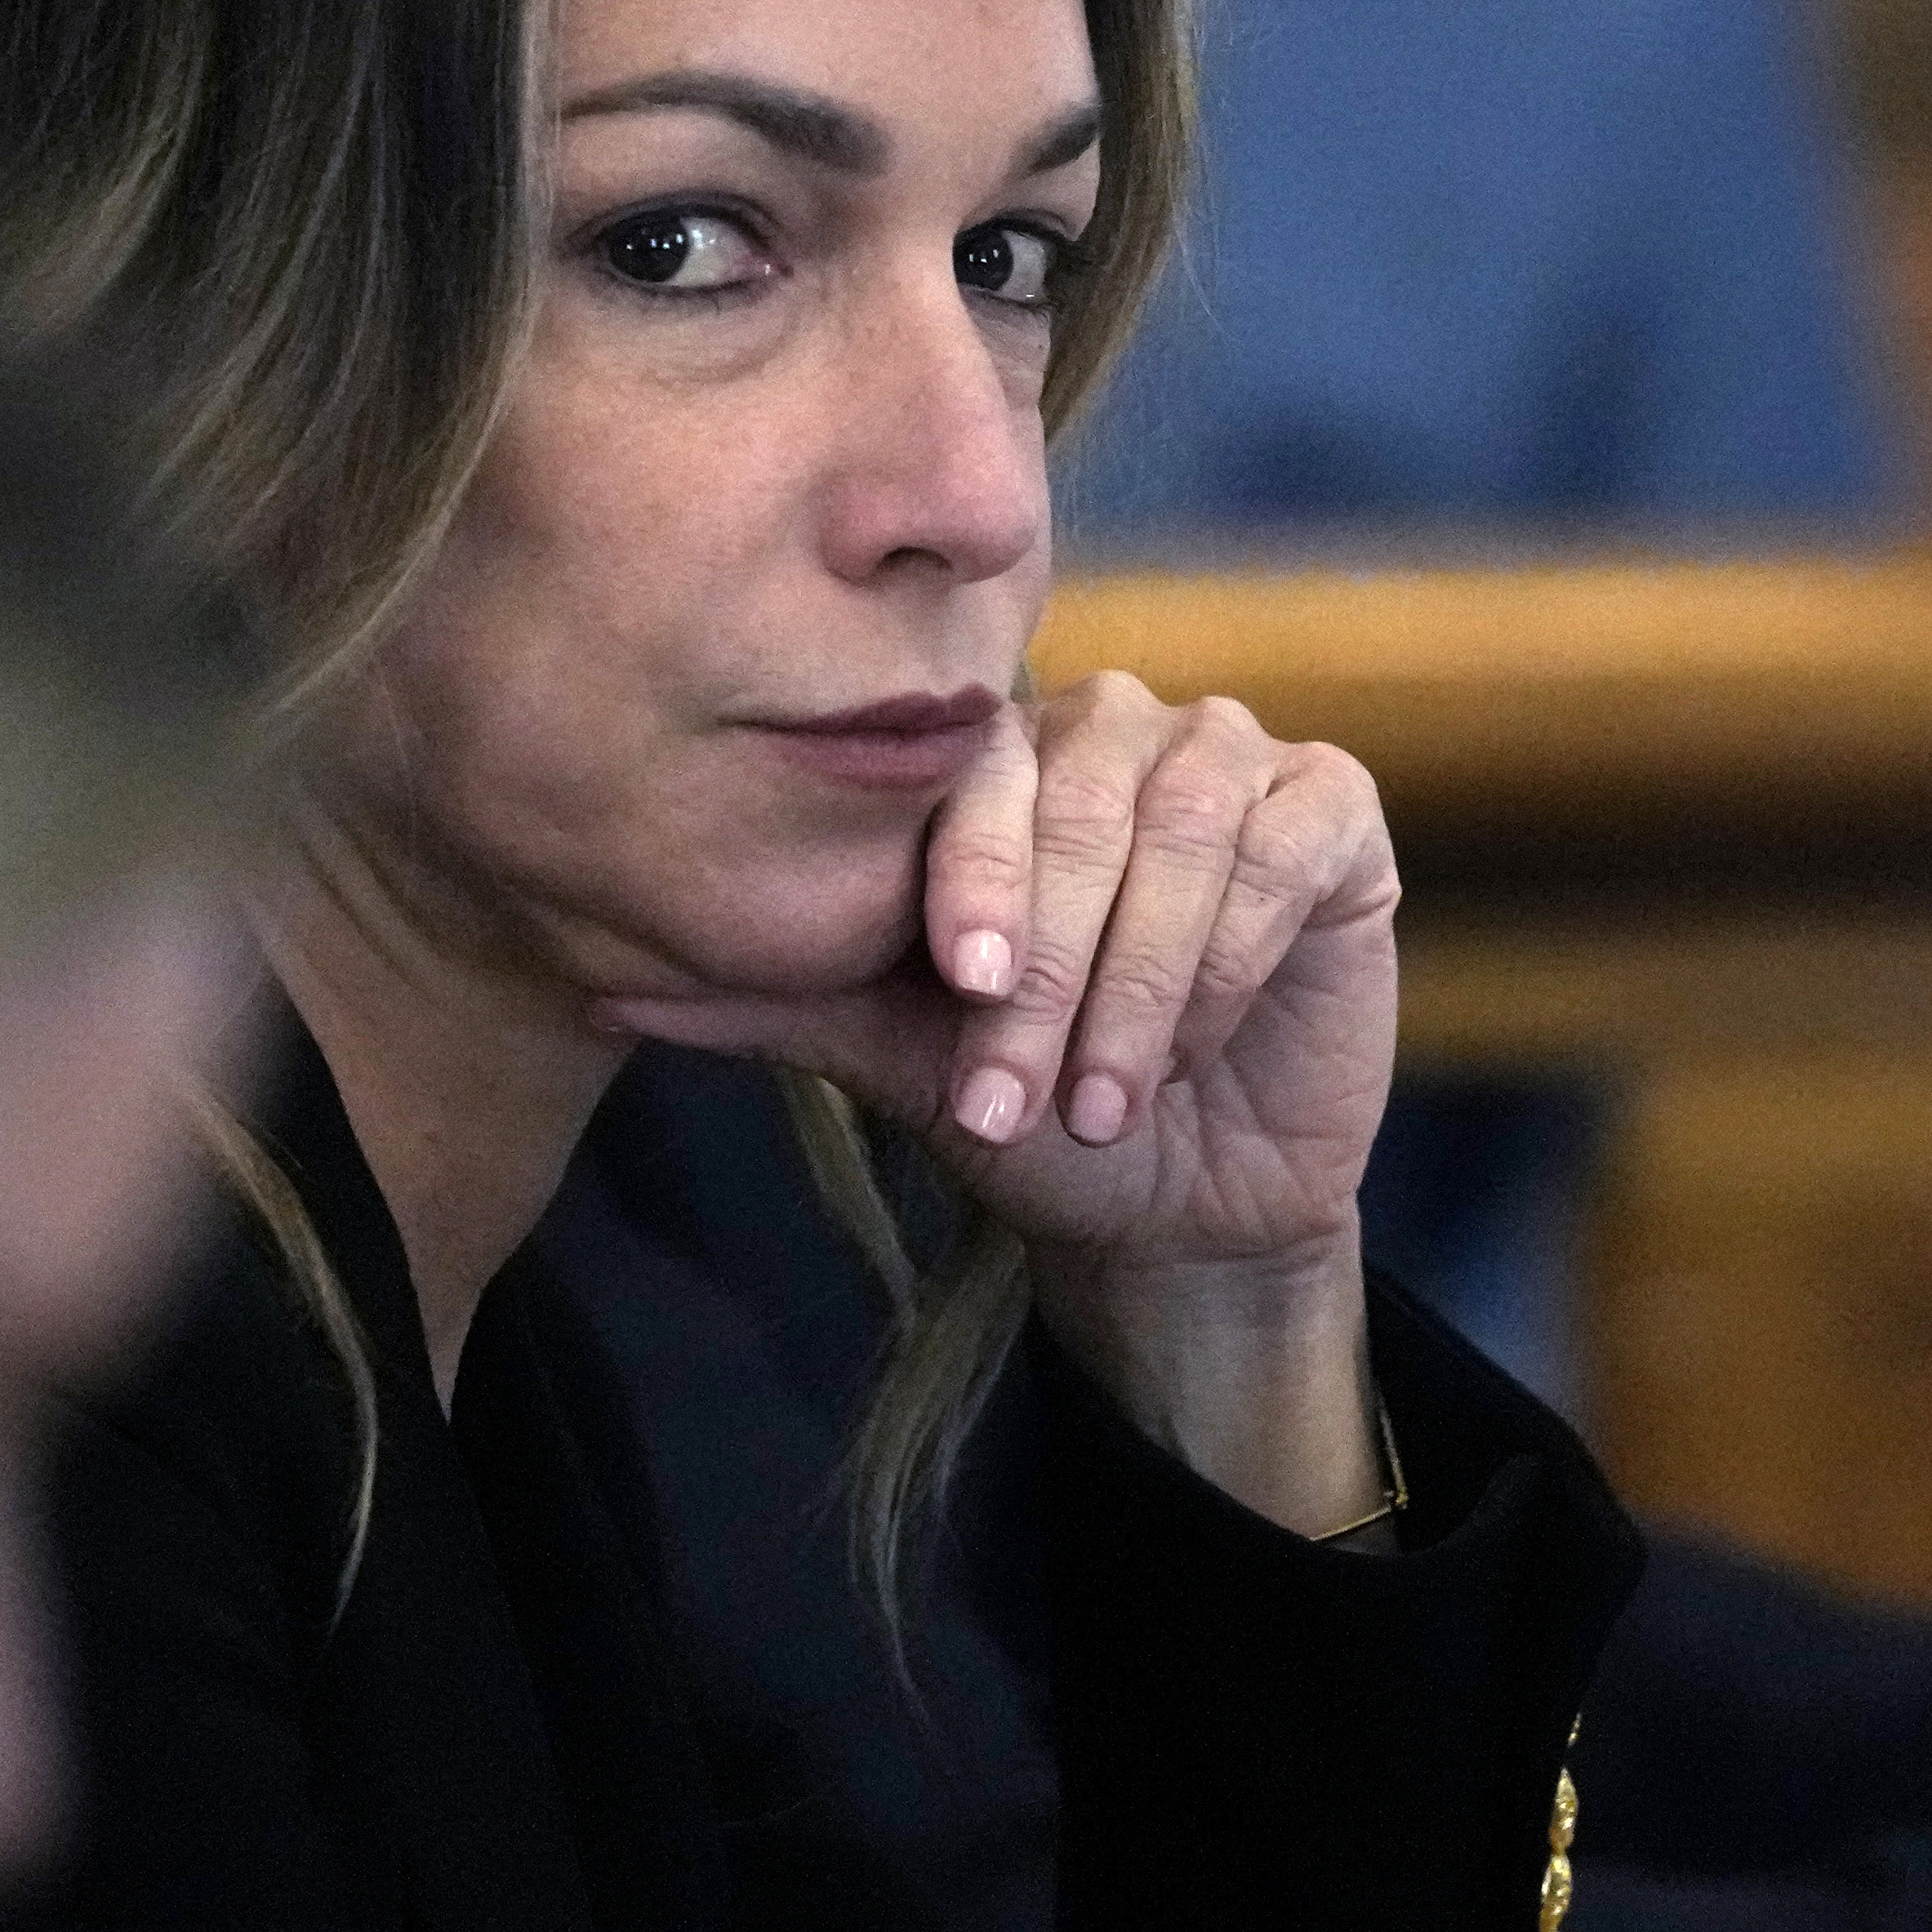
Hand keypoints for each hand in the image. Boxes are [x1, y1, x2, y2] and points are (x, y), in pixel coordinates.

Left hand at [597, 673, 1403, 1526]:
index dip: (971, 875)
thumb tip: (598, 987)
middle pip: (1077, 801)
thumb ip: (768, 1004)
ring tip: (1103, 1098)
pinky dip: (1233, 955)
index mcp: (998, 762)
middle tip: (1026, 1092)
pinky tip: (1196, 1045)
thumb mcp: (894, 1058)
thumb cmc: (1026, 1107)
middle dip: (1053, 964)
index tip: (959, 991)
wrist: (1170, 1201)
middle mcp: (1110, 731)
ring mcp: (1230, 758)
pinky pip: (1285, 848)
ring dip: (1138, 981)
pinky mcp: (1333, 814)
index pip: (973, 767)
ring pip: (1183, 829)